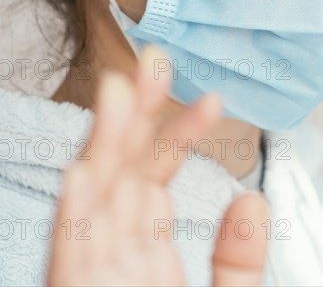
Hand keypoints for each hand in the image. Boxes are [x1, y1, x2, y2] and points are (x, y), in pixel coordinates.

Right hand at [46, 45, 269, 285]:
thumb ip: (238, 260)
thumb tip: (254, 200)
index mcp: (148, 250)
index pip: (158, 176)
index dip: (181, 133)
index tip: (211, 99)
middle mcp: (118, 251)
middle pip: (124, 171)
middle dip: (138, 113)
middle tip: (155, 58)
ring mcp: (95, 276)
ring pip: (94, 199)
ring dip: (104, 143)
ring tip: (118, 89)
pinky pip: (68, 258)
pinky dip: (73, 218)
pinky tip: (81, 173)